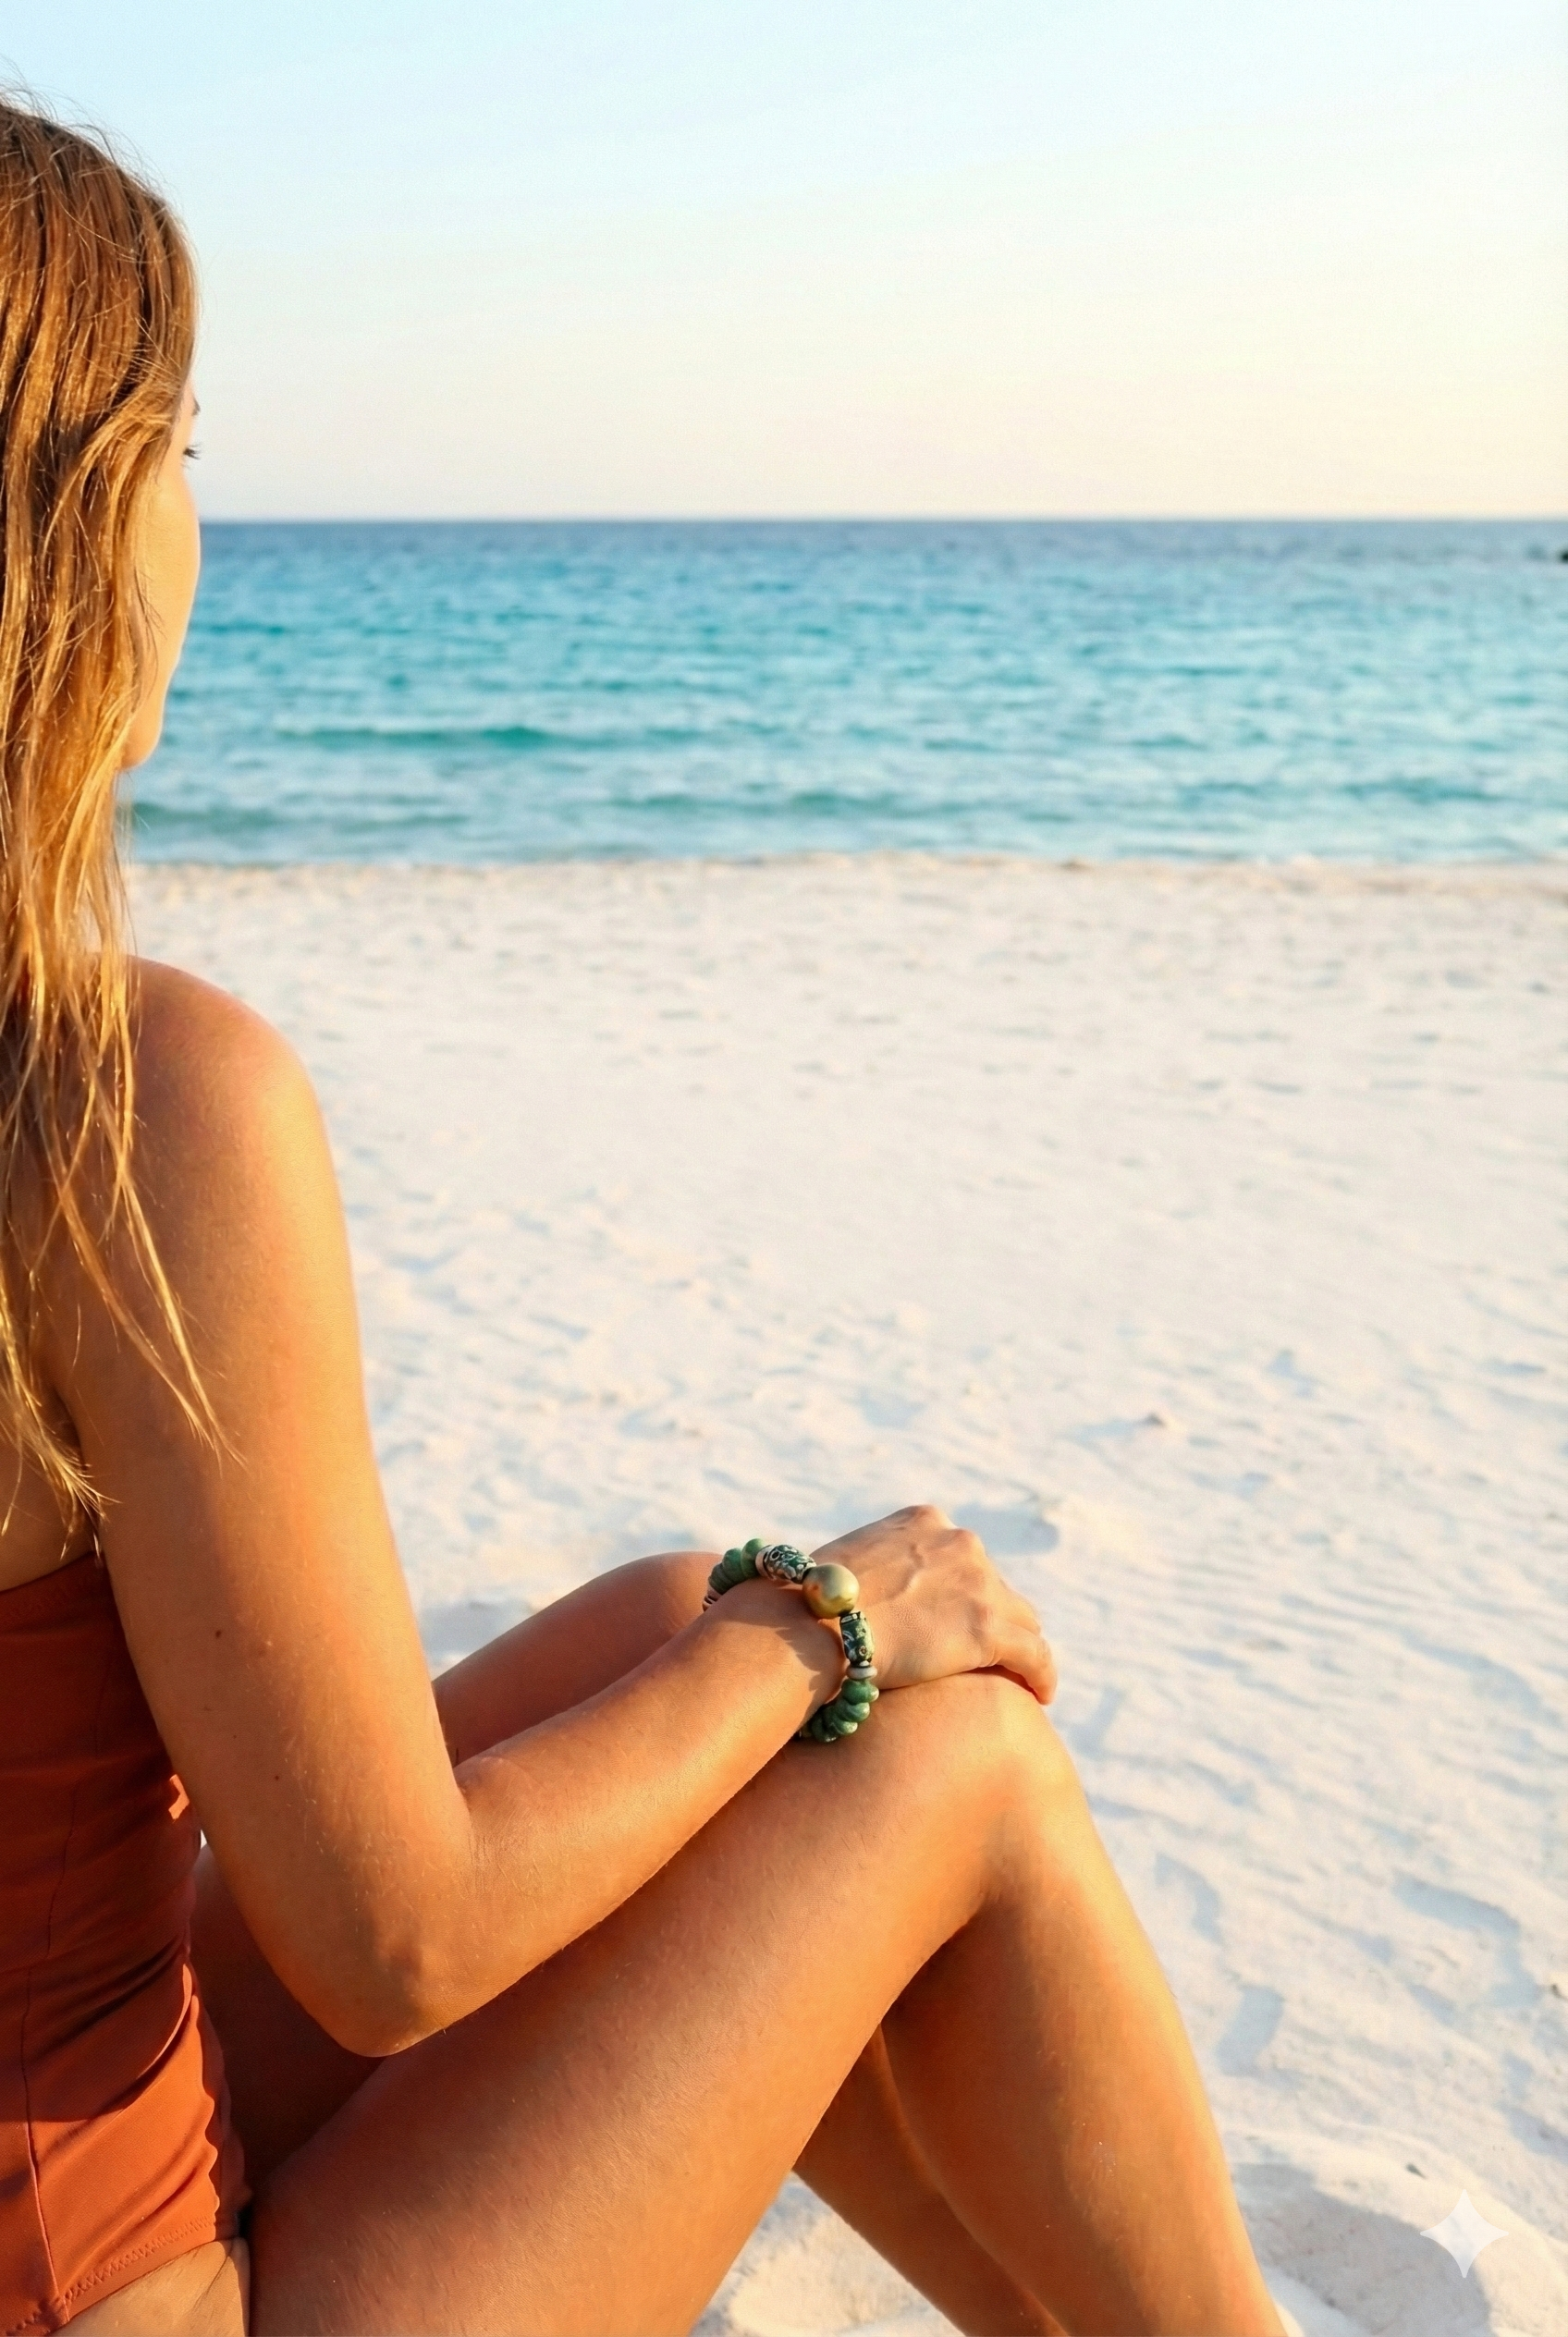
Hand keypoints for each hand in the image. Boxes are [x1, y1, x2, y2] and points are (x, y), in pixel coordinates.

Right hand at [810, 1506, 1056, 1703]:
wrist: (809, 1626)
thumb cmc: (807, 1607)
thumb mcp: (844, 1566)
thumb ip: (872, 1573)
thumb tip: (863, 1597)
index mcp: (923, 1521)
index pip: (963, 1559)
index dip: (964, 1593)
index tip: (960, 1619)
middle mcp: (958, 1541)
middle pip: (995, 1586)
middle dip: (991, 1619)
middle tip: (986, 1657)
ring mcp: (978, 1582)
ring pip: (1021, 1620)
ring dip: (1018, 1648)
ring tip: (1020, 1679)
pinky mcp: (989, 1627)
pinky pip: (1034, 1655)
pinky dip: (1041, 1675)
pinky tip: (1041, 1694)